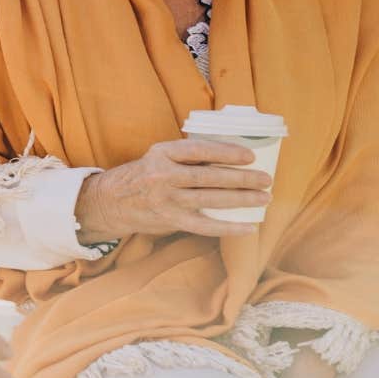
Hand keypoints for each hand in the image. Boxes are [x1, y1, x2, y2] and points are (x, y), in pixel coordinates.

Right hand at [73, 138, 272, 241]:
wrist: (112, 201)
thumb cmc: (144, 174)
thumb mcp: (159, 156)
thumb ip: (187, 156)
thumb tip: (229, 158)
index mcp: (162, 153)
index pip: (199, 150)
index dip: (226, 152)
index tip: (250, 156)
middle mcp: (162, 176)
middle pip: (209, 177)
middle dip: (242, 179)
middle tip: (266, 179)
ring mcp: (166, 200)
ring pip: (210, 200)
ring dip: (241, 201)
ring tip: (263, 198)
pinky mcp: (170, 220)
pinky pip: (204, 226)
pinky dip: (228, 227)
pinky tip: (248, 227)